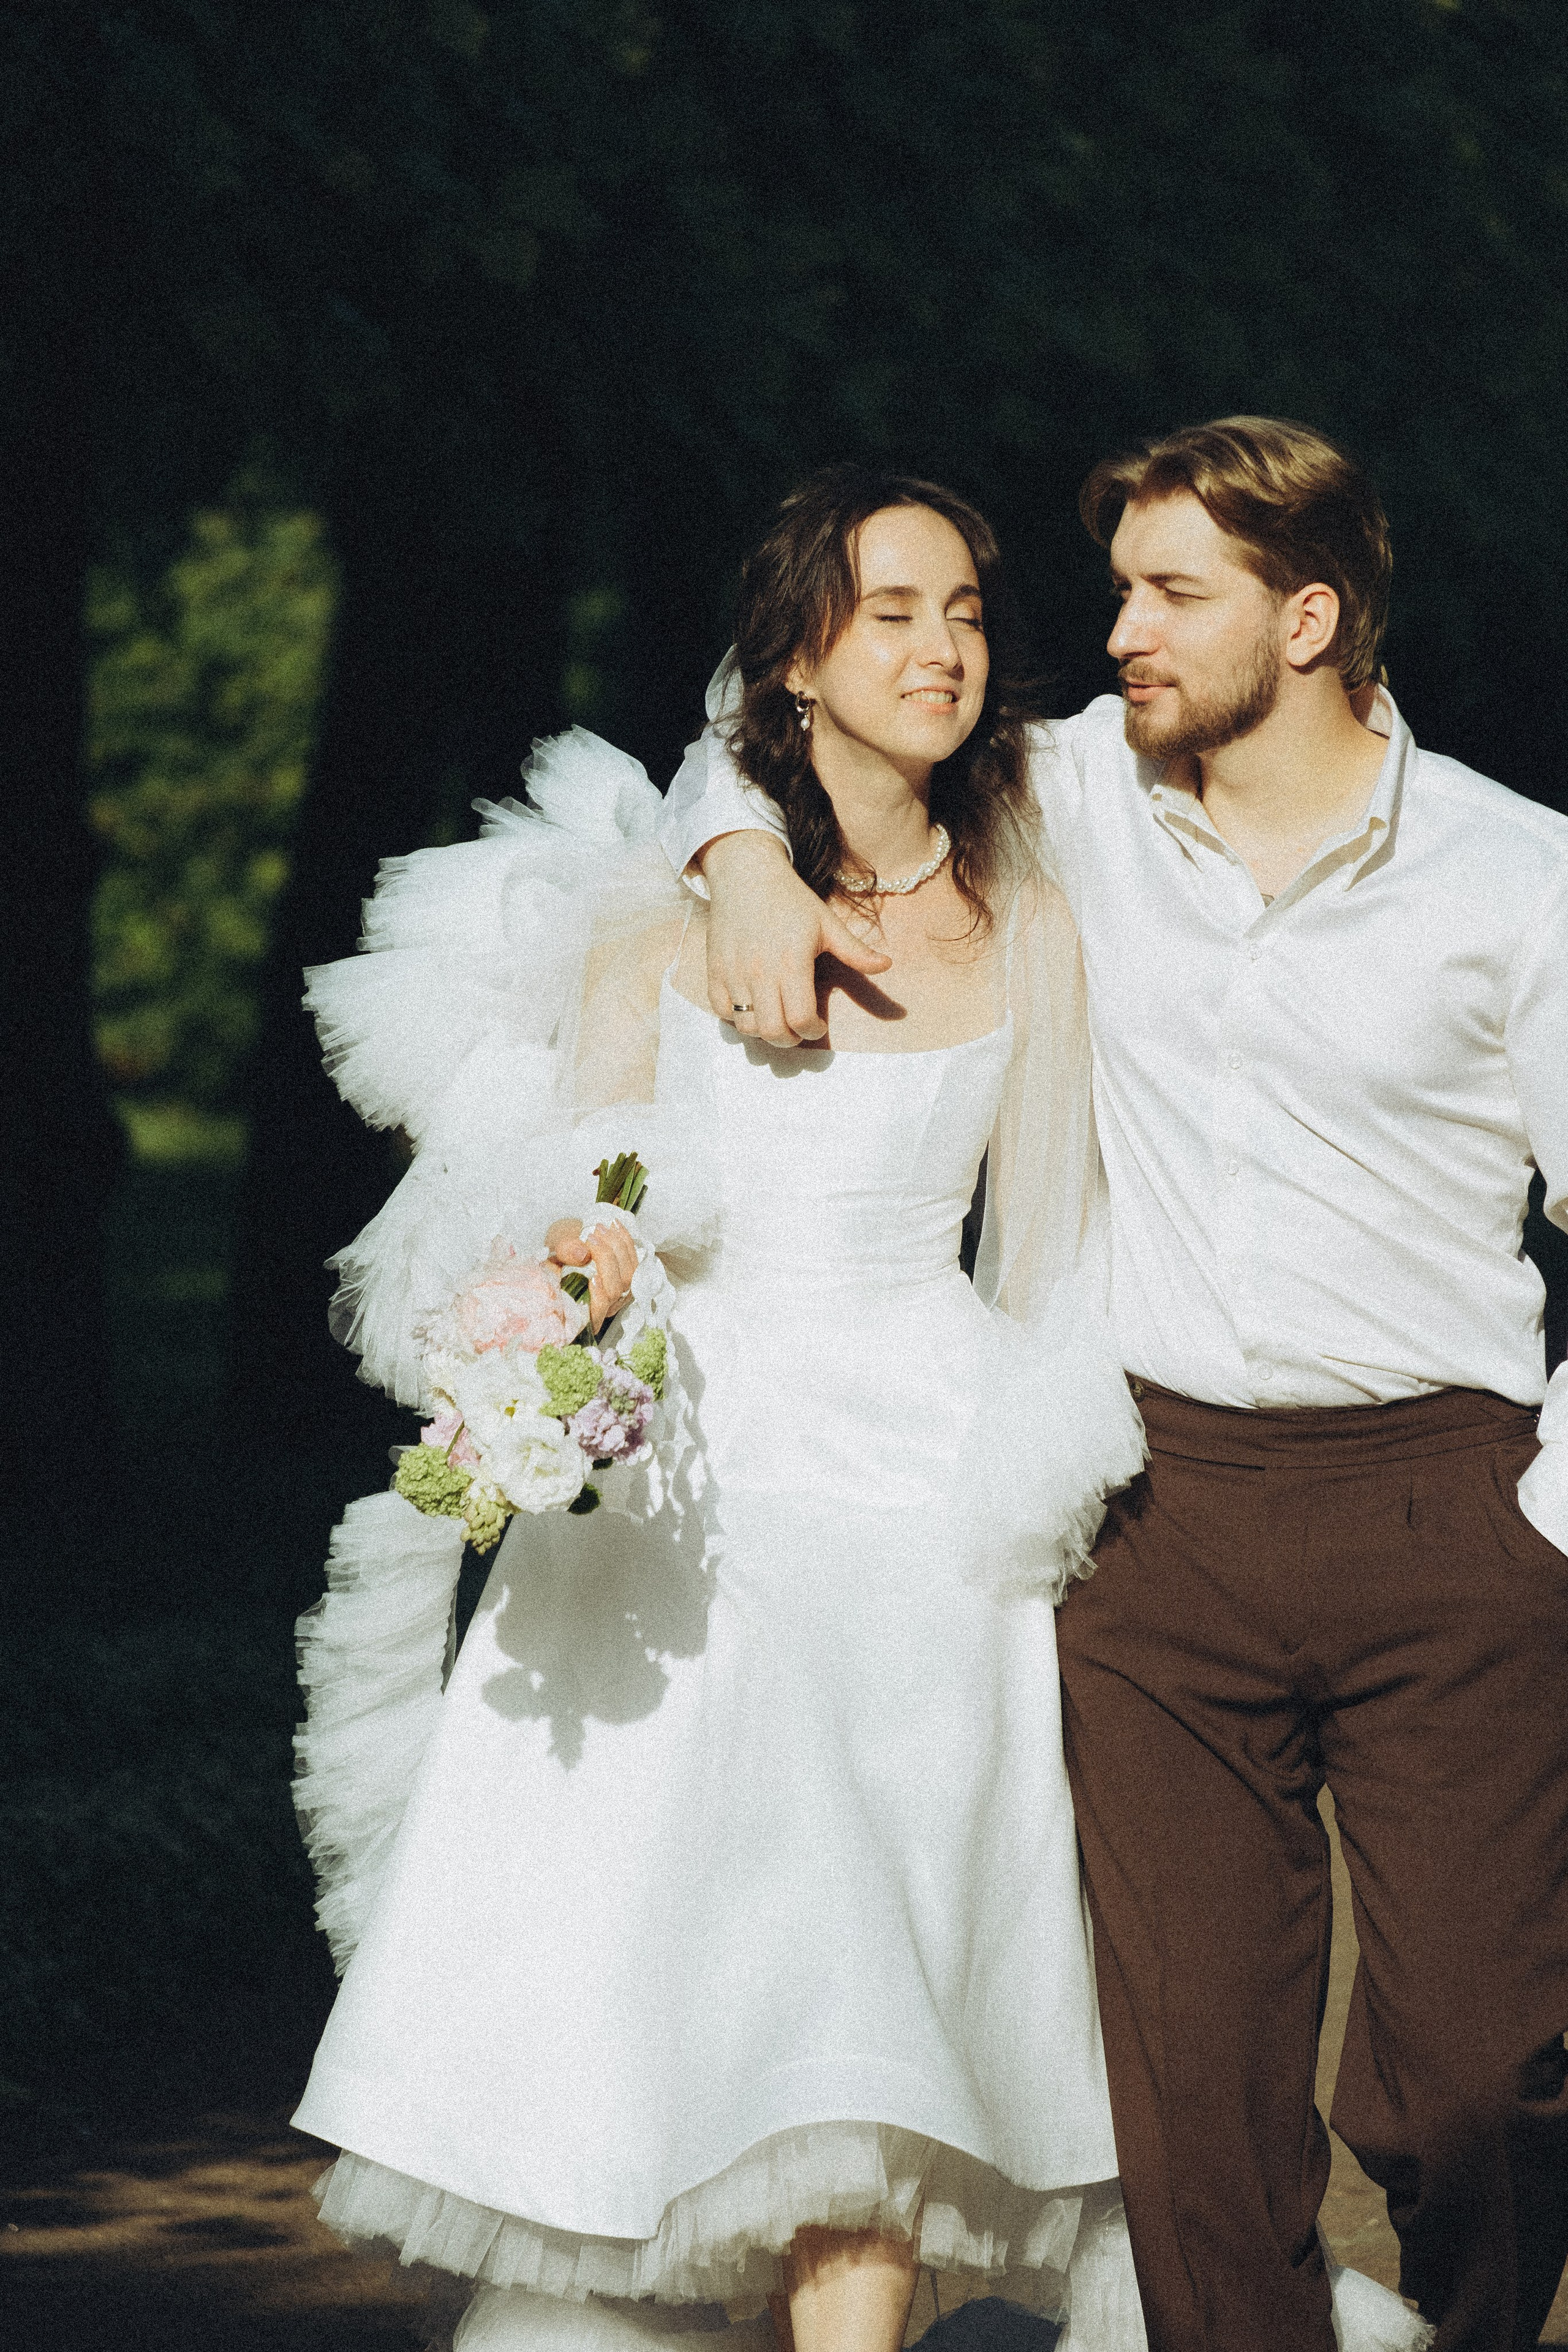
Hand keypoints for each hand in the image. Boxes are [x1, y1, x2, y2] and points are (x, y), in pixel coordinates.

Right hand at [546, 1216, 638, 1331]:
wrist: (568, 1247)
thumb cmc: (556, 1257)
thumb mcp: (551, 1254)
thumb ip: (563, 1254)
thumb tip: (582, 1254)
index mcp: (582, 1311)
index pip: (597, 1315)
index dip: (599, 1299)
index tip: (593, 1278)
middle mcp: (605, 1306)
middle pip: (615, 1289)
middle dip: (605, 1259)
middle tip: (591, 1236)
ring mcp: (622, 1291)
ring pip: (629, 1275)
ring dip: (617, 1248)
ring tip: (600, 1228)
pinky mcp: (631, 1275)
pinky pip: (635, 1260)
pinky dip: (626, 1241)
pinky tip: (614, 1225)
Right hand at [699, 832, 891, 1046]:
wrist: (746, 874)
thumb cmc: (791, 899)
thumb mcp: (827, 923)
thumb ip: (855, 951)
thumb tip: (887, 965)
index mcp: (792, 962)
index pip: (800, 1018)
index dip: (812, 1030)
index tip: (818, 1024)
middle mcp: (760, 972)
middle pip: (772, 1031)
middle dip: (790, 1039)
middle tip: (798, 1028)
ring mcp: (733, 973)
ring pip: (746, 1026)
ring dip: (764, 1031)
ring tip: (776, 1018)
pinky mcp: (714, 971)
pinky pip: (721, 1011)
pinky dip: (737, 1018)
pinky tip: (752, 1006)